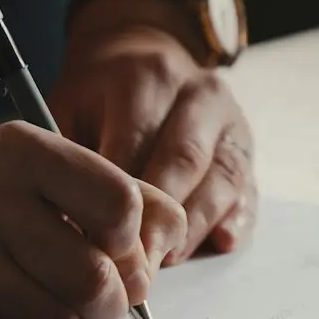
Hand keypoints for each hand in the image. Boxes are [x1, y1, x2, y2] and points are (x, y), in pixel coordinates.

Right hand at [0, 123, 187, 318]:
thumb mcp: (50, 172)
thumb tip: (169, 245)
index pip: (119, 203)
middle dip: (113, 304)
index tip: (118, 247)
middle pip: (94, 276)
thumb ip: (124, 195)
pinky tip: (18, 312)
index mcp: (23, 150)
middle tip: (106, 302)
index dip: (133, 240)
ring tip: (61, 306)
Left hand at [51, 8, 257, 262]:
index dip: (118, 199)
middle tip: (134, 264)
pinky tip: (219, 243)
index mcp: (148, 77)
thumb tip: (71, 226)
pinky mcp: (247, 148)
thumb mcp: (70, 107)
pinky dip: (236, 220)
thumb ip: (71, 158)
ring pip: (221, 179)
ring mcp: (230, 120)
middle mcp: (198, 94)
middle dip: (158, 219)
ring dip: (194, 227)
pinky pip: (248, 189)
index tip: (97, 241)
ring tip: (165, 261)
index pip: (135, 143)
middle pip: (183, 161)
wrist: (142, 54)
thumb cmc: (98, 96)